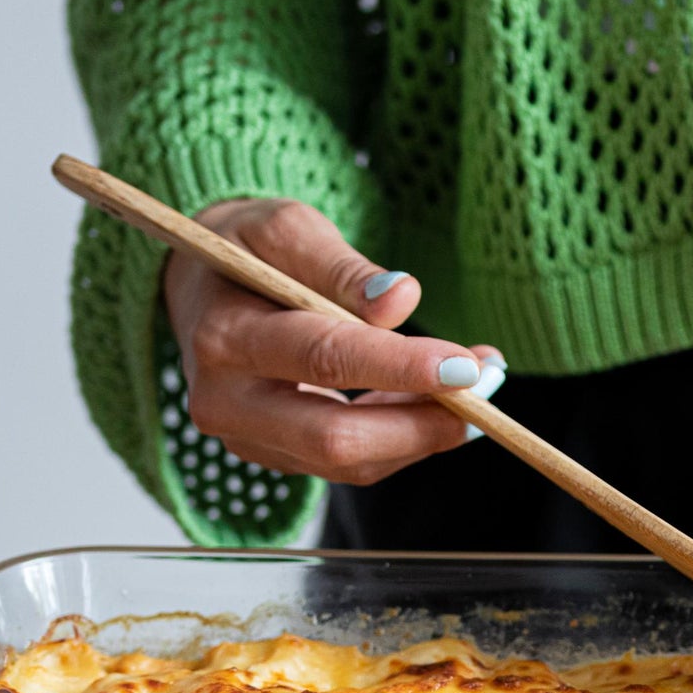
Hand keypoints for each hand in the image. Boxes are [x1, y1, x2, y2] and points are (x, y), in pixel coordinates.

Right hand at [163, 198, 503, 485]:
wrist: (203, 287)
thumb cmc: (249, 250)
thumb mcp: (288, 230)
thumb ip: (341, 266)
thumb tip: (399, 299)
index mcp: (223, 336)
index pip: (323, 359)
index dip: (399, 367)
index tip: (465, 366)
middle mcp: (225, 402)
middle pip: (336, 438)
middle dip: (423, 423)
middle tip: (489, 390)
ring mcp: (248, 440)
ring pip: (352, 462)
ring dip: (426, 431)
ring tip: (480, 385)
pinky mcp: (275, 456)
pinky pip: (353, 462)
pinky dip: (405, 434)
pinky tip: (439, 398)